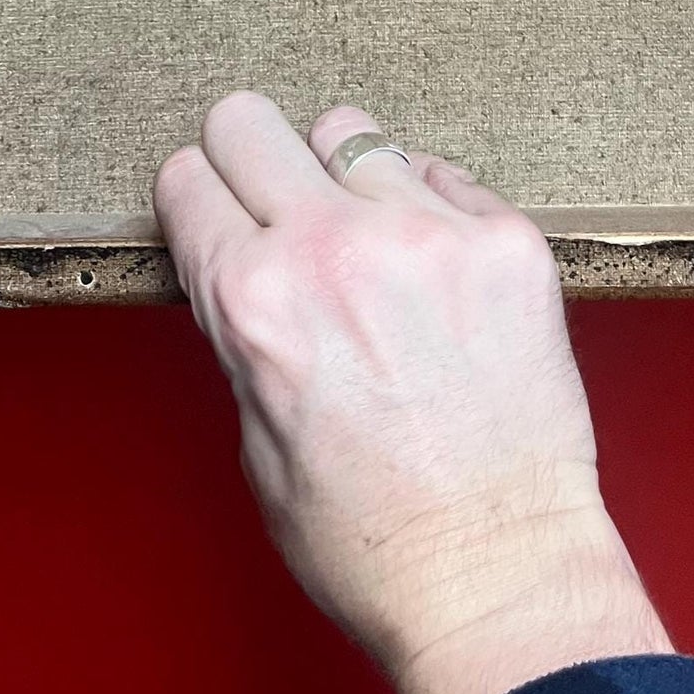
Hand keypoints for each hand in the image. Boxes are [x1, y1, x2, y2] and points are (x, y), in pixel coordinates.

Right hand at [153, 94, 670, 693]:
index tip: (214, 213)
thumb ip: (244, 332)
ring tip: (368, 242)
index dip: (196, 202)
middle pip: (249, 119)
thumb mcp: (255, 440)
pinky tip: (435, 277)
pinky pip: (442, 175)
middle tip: (275, 203)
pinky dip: (428, 210)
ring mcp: (428, 234)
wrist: (495, 574)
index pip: (187, 179)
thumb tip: (241, 263)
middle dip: (249, 159)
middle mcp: (333, 248)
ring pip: (350, 131)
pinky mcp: (506, 240)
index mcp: (253, 301)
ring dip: (344, 178)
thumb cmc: (369, 538)